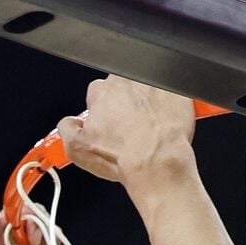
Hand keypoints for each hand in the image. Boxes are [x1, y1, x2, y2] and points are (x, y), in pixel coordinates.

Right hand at [57, 76, 195, 191]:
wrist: (157, 163)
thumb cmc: (123, 157)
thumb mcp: (77, 149)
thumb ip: (66, 129)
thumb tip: (68, 123)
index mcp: (103, 91)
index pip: (99, 94)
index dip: (105, 112)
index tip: (111, 125)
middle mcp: (128, 81)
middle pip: (125, 89)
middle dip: (127, 106)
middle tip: (132, 129)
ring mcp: (155, 85)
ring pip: (149, 92)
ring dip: (148, 105)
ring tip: (150, 130)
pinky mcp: (179, 93)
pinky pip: (174, 97)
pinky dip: (171, 109)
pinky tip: (166, 127)